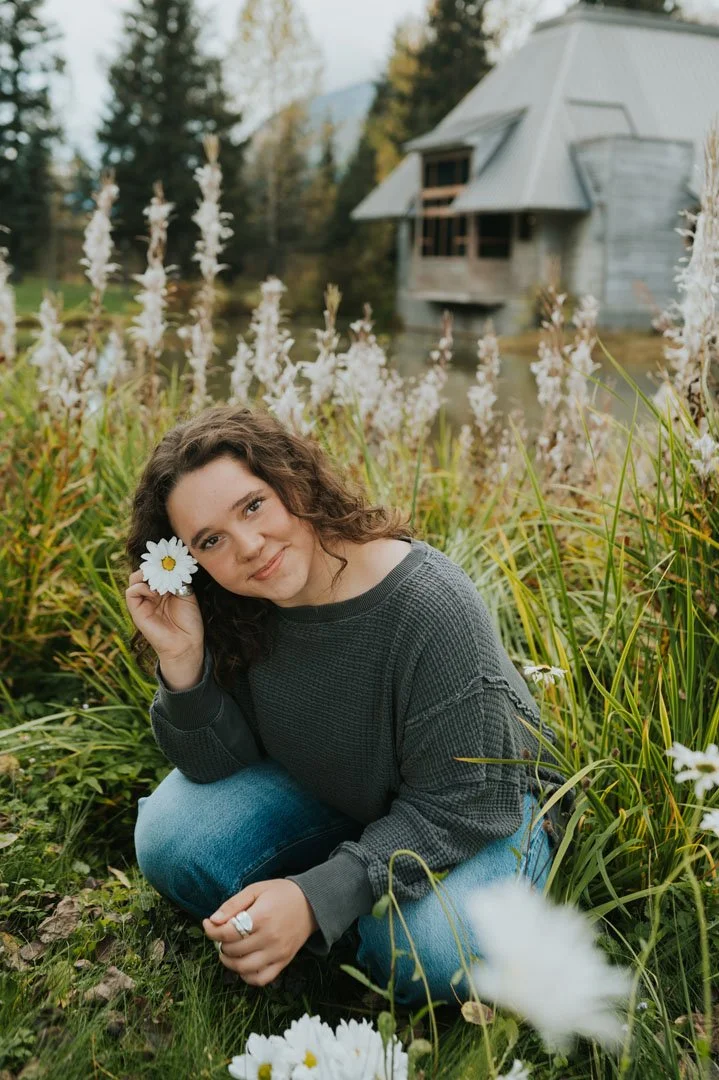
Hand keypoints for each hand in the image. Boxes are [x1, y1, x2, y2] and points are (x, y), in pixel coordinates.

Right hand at [125, 567, 204, 661]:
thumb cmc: (189, 621)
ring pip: (134, 579)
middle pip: (144, 571)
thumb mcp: (186, 594)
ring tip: (159, 579)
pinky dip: (141, 587)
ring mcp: (143, 602)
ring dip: (146, 575)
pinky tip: (155, 592)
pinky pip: (131, 592)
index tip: (169, 556)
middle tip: (163, 564)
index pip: (156, 569)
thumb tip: (170, 564)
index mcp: (164, 588)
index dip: (160, 562)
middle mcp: (152, 593)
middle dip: (153, 565)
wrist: (186, 643)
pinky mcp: (137, 611)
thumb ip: (177, 579)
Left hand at [202, 879, 319, 986]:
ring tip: (229, 950)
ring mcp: (277, 953)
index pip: (227, 932)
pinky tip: (243, 963)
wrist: (312, 903)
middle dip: (221, 943)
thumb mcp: (256, 889)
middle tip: (222, 934)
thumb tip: (213, 920)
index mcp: (261, 917)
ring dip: (229, 961)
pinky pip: (260, 979)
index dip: (211, 930)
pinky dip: (247, 976)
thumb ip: (233, 904)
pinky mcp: (283, 962)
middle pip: (232, 950)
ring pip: (243, 968)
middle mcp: (269, 938)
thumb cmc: (281, 893)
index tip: (208, 924)